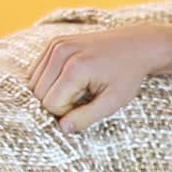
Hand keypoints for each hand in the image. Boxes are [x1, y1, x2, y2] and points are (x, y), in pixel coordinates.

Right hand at [27, 25, 170, 132]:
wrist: (137, 45)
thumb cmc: (127, 75)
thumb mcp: (114, 101)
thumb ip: (87, 117)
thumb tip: (63, 128)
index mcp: (75, 68)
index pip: (51, 104)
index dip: (68, 112)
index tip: (89, 104)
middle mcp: (61, 52)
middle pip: (39, 94)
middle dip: (59, 102)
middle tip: (85, 96)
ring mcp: (56, 45)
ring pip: (34, 83)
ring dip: (52, 92)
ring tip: (80, 86)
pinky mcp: (54, 42)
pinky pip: (37, 71)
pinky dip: (49, 81)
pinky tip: (71, 79)